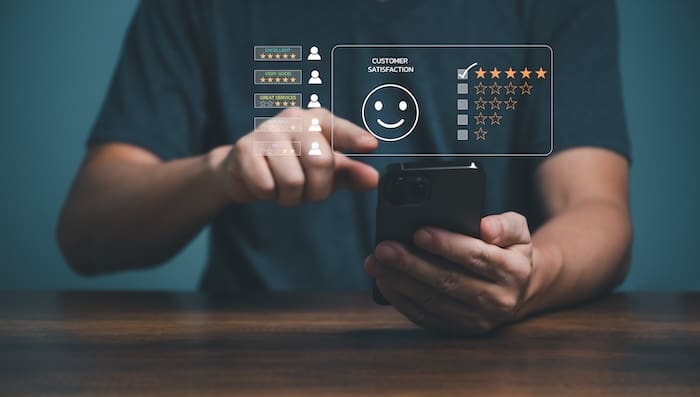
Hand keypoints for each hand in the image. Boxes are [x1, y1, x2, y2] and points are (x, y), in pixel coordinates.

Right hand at [209, 108, 377, 205]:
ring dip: (290, 197)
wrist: (243, 169)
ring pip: (293, 181)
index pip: (339, 128)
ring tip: (282, 185)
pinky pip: (267, 187)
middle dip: (317, 190)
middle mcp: (293, 120)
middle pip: (321, 162)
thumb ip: (349, 173)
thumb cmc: (290, 166)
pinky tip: (264, 182)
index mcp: (316, 120)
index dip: (354, 138)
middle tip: (306, 190)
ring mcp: (267, 132)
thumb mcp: (323, 170)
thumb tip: (374, 179)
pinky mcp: (245, 150)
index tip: (371, 145)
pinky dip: (268, 195)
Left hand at [365, 212, 535, 335]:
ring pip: (432, 301)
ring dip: (399, 282)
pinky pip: (426, 316)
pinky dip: (401, 300)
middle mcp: (497, 299)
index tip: (418, 232)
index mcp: (512, 271)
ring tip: (375, 263)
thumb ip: (506, 225)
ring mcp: (477, 318)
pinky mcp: (459, 328)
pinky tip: (384, 282)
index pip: (476, 256)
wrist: (520, 290)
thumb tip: (485, 227)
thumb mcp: (519, 232)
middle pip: (448, 281)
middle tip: (384, 248)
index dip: (446, 245)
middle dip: (411, 264)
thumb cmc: (510, 251)